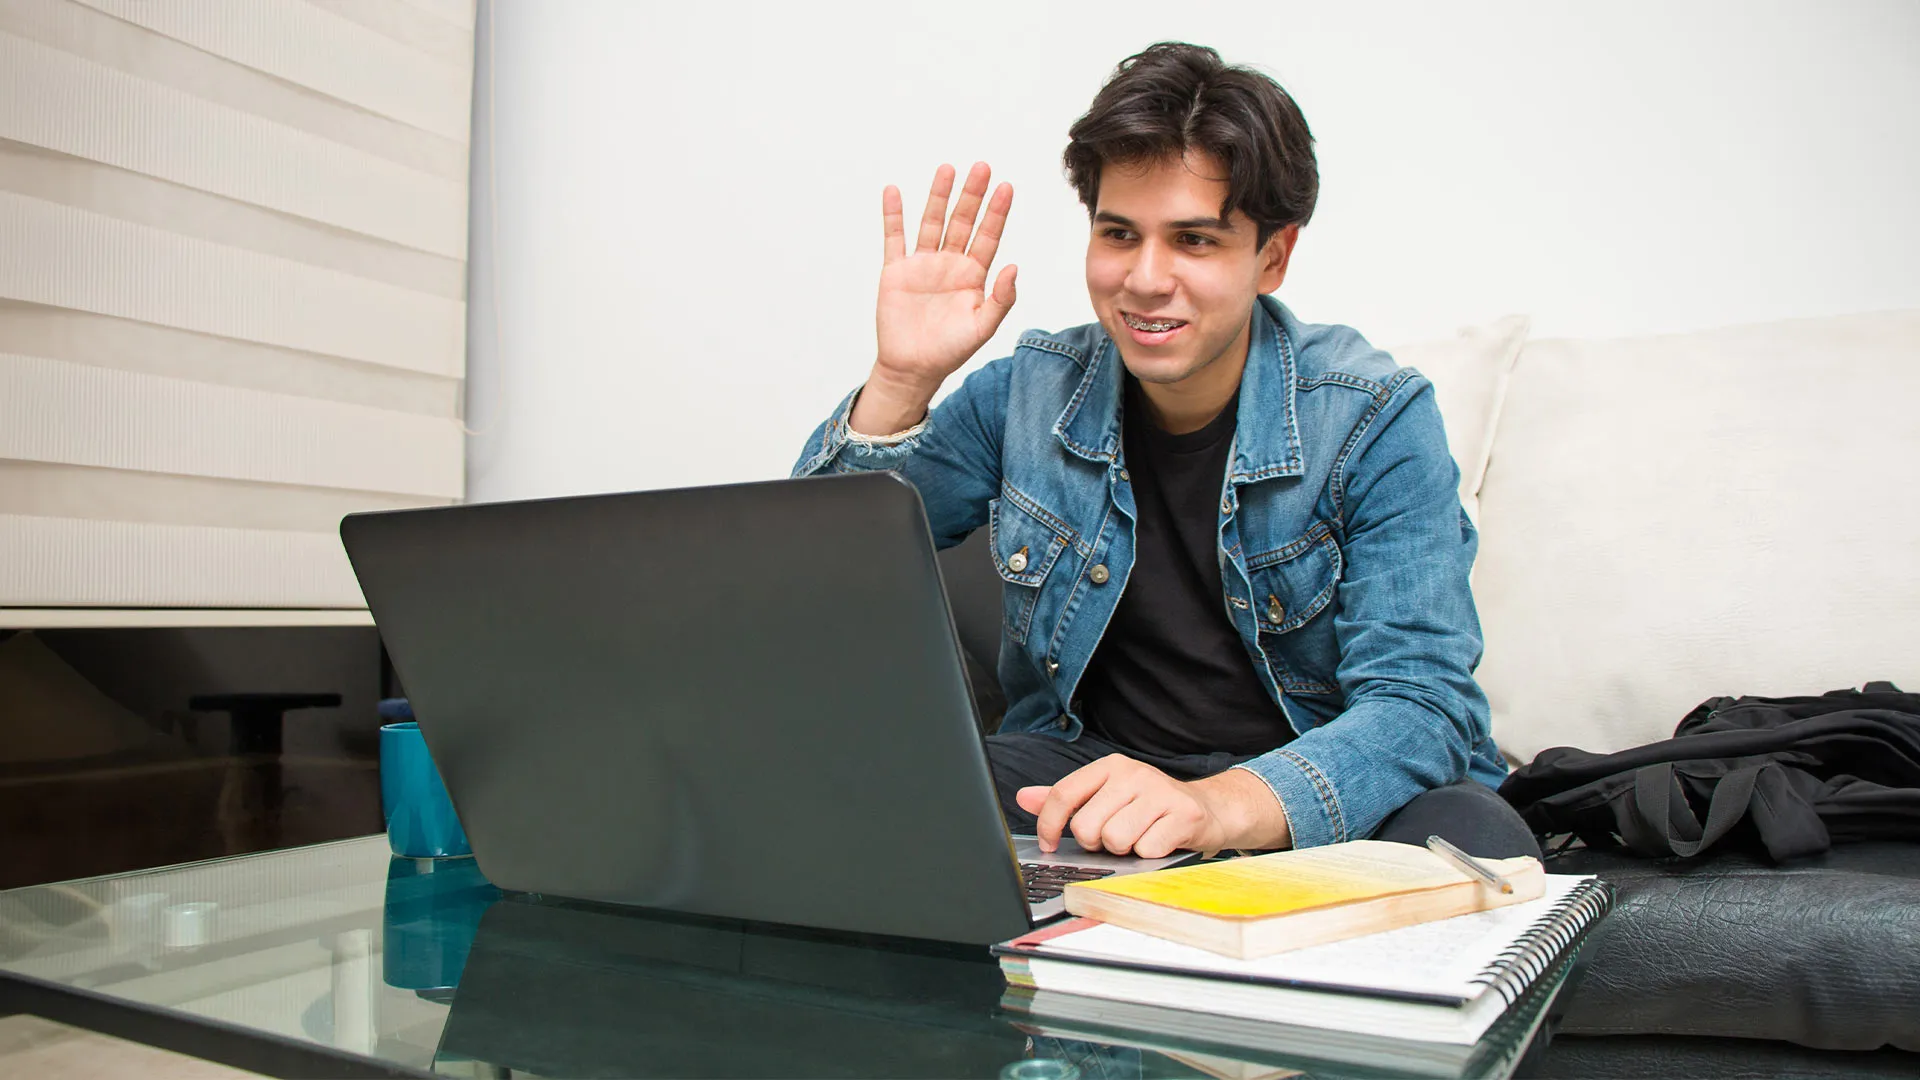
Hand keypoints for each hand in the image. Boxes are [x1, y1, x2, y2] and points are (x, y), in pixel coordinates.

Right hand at [861, 164, 1016, 423]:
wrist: (913, 368)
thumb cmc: (950, 351)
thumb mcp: (983, 328)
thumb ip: (1001, 299)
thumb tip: (1014, 266)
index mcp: (973, 275)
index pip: (988, 236)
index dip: (996, 212)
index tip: (1005, 186)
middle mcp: (949, 264)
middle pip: (962, 221)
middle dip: (972, 195)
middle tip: (981, 166)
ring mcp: (922, 265)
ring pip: (932, 222)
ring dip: (938, 196)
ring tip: (947, 169)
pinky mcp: (896, 271)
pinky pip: (894, 237)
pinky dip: (893, 215)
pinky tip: (894, 192)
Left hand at [1015, 755, 1292, 857]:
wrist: (1210, 809)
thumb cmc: (1151, 807)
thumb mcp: (1107, 796)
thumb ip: (1066, 798)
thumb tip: (1023, 797)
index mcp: (1110, 767)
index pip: (1063, 794)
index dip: (1049, 825)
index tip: (1050, 844)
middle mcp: (1133, 773)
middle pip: (1086, 826)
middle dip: (1096, 842)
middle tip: (1114, 838)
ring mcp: (1160, 792)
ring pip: (1115, 840)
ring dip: (1124, 850)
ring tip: (1138, 838)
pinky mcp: (1183, 815)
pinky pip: (1145, 850)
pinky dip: (1148, 856)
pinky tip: (1159, 843)